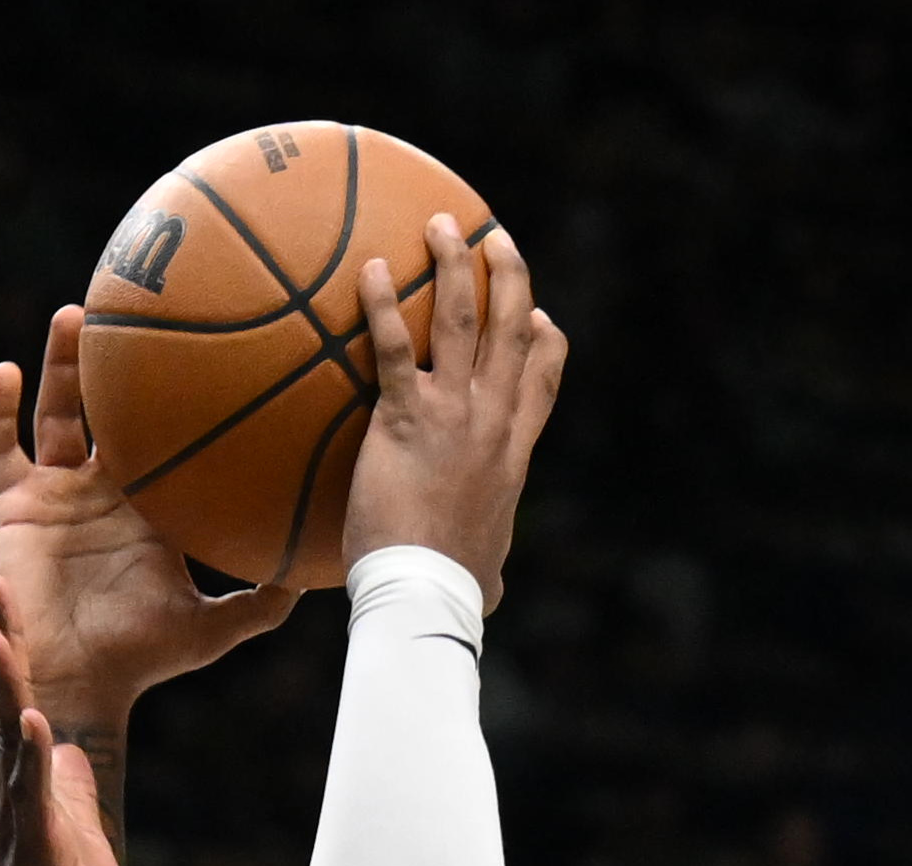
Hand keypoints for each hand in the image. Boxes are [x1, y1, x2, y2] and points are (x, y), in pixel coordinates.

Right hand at [0, 313, 299, 718]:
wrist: (78, 688)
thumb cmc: (142, 662)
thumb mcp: (211, 629)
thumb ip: (260, 603)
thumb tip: (314, 577)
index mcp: (146, 502)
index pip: (162, 431)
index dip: (174, 388)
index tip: (201, 337)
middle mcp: (99, 487)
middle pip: (106, 404)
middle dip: (116, 355)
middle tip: (137, 296)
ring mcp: (54, 492)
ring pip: (55, 409)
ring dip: (63, 362)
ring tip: (75, 316)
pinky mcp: (12, 506)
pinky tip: (5, 372)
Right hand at [0, 574, 128, 865]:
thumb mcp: (75, 829)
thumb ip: (64, 783)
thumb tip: (66, 746)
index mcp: (17, 781)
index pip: (7, 695)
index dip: (0, 636)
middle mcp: (6, 793)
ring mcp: (18, 824)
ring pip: (7, 744)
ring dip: (2, 689)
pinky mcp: (38, 859)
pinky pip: (36, 803)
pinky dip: (36, 763)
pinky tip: (38, 723)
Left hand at [345, 215, 566, 614]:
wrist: (427, 597)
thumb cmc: (449, 595)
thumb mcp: (486, 573)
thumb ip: (488, 562)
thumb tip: (490, 589)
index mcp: (513, 455)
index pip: (541, 383)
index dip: (543, 343)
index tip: (539, 318)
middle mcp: (492, 423)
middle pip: (511, 329)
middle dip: (507, 276)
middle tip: (493, 239)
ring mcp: (453, 415)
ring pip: (462, 318)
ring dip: (453, 263)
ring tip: (440, 222)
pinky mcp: (406, 420)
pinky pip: (394, 346)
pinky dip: (381, 304)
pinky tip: (368, 270)